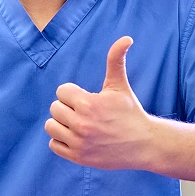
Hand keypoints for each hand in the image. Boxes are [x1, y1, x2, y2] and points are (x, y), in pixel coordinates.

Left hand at [45, 36, 156, 170]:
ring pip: (51, 126)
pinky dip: (62, 141)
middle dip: (67, 108)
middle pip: (54, 108)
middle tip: (84, 112)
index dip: (73, 93)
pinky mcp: (77, 157)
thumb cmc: (130, 112)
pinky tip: (77, 137)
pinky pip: (54, 144)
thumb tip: (126, 38)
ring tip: (78, 124)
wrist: (143, 144)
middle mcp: (81, 124)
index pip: (61, 91)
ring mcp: (78, 142)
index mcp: (88, 104)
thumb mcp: (120, 86)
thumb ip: (116, 60)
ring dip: (61, 124)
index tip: (87, 99)